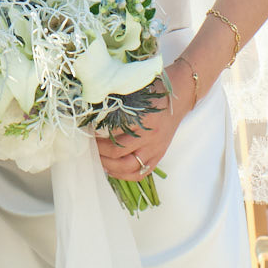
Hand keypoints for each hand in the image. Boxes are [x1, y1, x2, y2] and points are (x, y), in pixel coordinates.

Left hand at [96, 61, 190, 181]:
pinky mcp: (159, 155)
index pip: (113, 131)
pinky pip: (141, 173)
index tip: (87, 129)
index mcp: (143, 118)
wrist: (179, 96)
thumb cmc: (155, 92)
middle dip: (100, 150)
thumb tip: (94, 112)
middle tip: (90, 144)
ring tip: (99, 158)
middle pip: (118, 152)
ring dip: (109, 165)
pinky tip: (113, 170)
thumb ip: (119, 104)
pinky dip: (125, 175)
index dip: (96, 133)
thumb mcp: (135, 93)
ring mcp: (155, 148)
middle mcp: (150, 136)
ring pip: (128, 166)